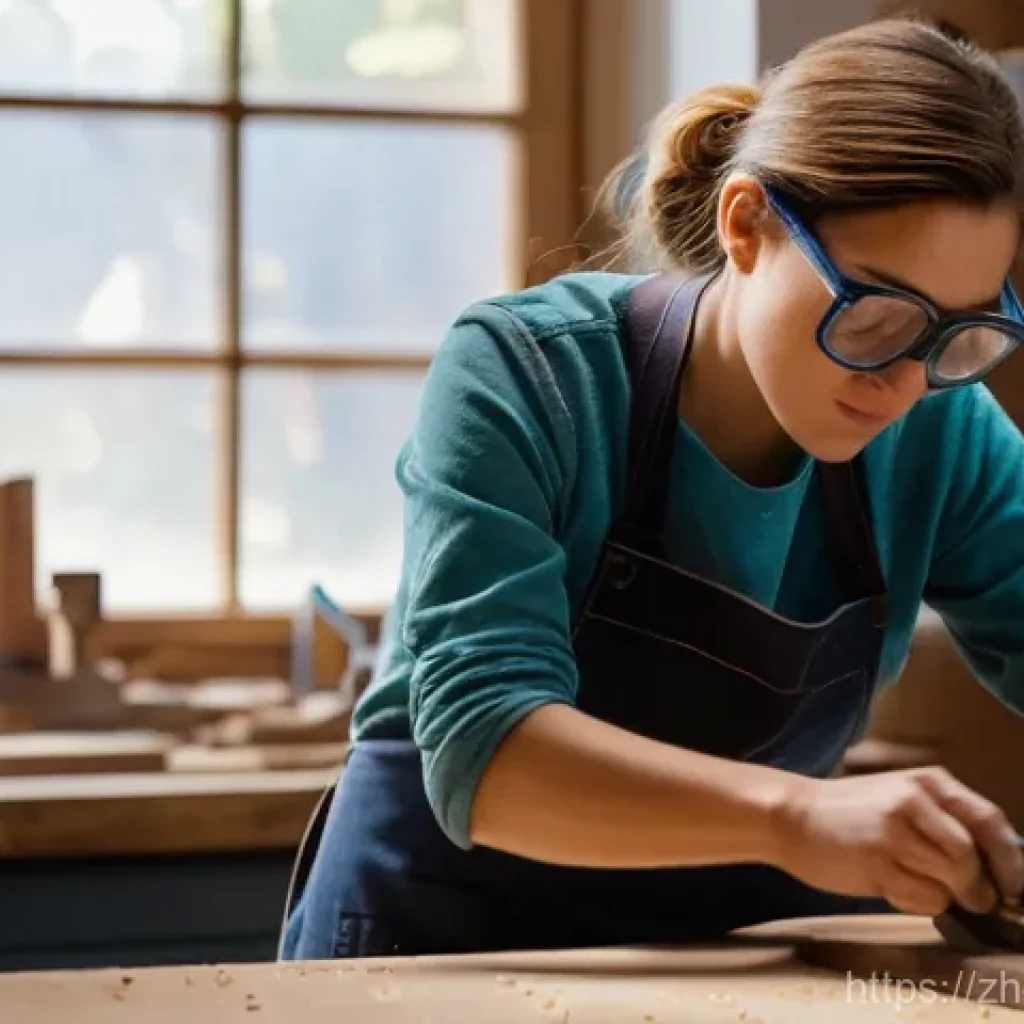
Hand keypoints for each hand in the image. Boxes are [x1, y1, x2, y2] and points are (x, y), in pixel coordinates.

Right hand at [771, 766, 1023, 915]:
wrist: (791, 815)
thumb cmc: (850, 811)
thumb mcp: (900, 798)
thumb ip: (944, 822)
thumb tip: (998, 869)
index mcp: (927, 782)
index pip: (989, 821)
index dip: (1010, 860)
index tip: (1014, 887)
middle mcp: (914, 801)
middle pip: (970, 858)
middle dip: (976, 887)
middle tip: (967, 898)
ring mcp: (893, 832)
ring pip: (951, 882)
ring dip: (942, 895)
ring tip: (914, 883)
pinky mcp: (876, 863)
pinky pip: (923, 899)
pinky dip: (918, 904)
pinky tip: (892, 887)